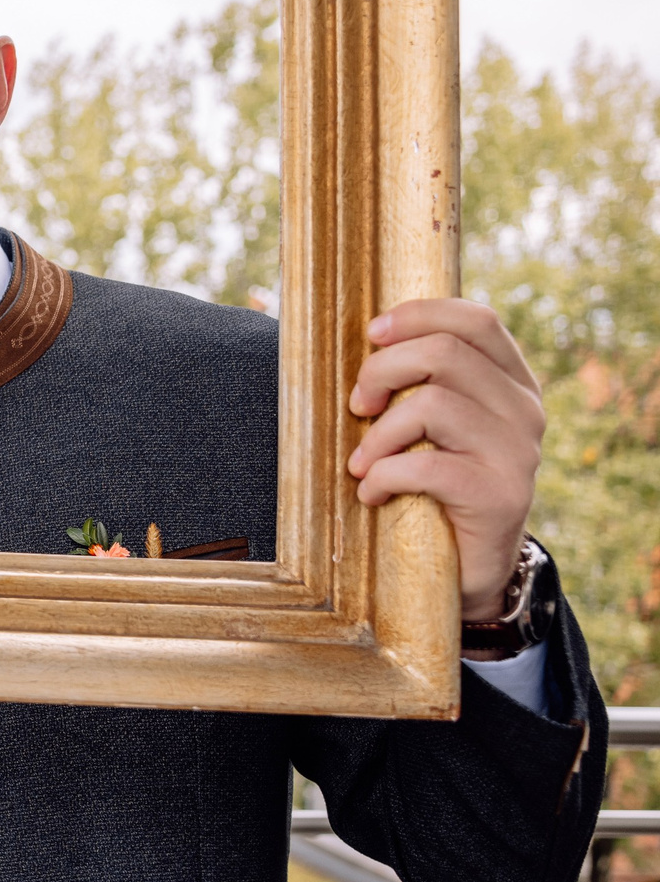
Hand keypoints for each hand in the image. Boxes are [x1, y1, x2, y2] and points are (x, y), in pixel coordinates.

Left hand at [346, 299, 543, 621]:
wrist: (469, 566)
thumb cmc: (436, 484)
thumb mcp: (432, 425)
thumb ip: (421, 381)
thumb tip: (369, 339)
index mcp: (511, 381)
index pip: (476, 320)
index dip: (418, 315)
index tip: (372, 335)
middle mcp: (524, 410)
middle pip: (444, 352)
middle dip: (381, 370)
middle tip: (357, 406)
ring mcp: (518, 453)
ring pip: (432, 404)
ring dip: (377, 433)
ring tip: (361, 462)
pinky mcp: (501, 496)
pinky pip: (426, 465)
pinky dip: (383, 475)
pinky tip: (371, 492)